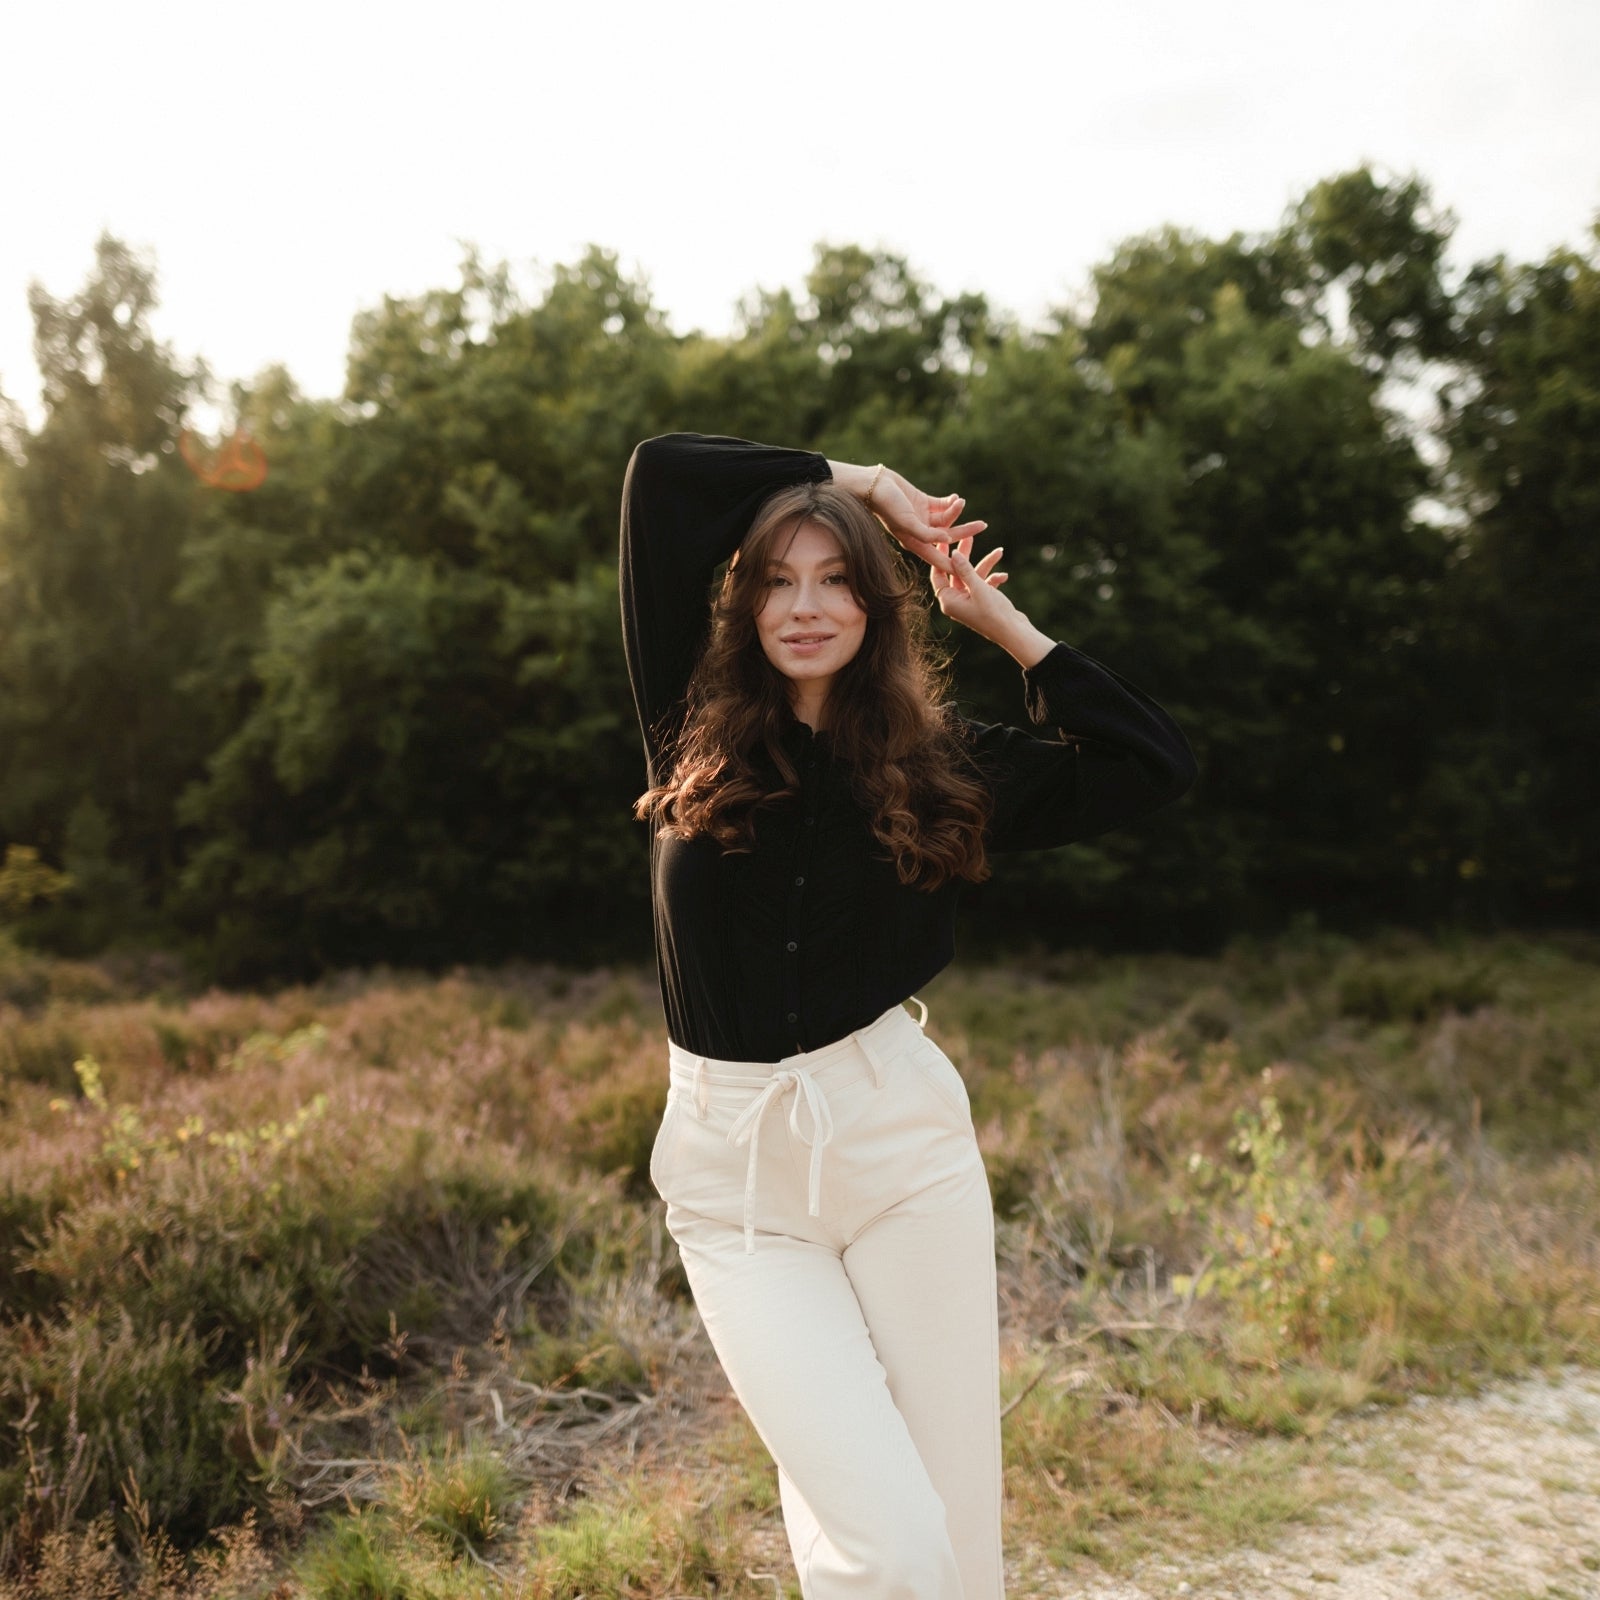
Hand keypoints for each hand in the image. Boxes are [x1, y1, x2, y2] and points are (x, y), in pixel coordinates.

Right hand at [866, 469, 986, 575]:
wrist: (874, 484)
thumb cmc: (887, 505)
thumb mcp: (906, 522)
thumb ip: (926, 533)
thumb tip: (946, 539)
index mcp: (914, 542)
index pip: (938, 556)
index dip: (953, 563)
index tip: (969, 569)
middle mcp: (919, 532)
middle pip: (947, 536)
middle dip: (965, 531)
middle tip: (982, 525)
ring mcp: (921, 517)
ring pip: (946, 519)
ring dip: (956, 511)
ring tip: (961, 502)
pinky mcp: (922, 502)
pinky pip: (941, 505)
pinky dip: (950, 502)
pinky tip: (956, 498)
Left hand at [930, 536, 1013, 634]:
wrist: (1014, 632)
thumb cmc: (994, 613)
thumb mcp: (978, 588)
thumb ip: (965, 570)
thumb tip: (953, 553)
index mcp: (948, 601)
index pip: (938, 575)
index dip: (941, 557)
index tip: (944, 540)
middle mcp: (956, 602)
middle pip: (956, 573)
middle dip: (965, 556)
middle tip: (968, 536)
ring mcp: (969, 601)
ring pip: (973, 576)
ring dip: (986, 565)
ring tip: (999, 552)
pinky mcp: (981, 601)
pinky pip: (984, 584)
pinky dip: (993, 579)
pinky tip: (1004, 577)